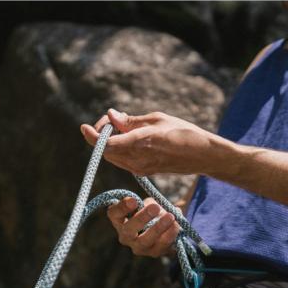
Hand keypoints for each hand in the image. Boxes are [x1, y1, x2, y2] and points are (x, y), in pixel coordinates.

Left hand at [80, 109, 215, 175]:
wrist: (203, 155)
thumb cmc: (184, 132)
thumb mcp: (157, 119)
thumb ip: (131, 120)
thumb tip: (111, 115)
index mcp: (141, 142)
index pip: (107, 144)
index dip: (93, 136)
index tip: (84, 127)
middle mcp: (138, 159)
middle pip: (106, 151)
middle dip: (102, 135)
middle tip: (110, 120)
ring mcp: (140, 168)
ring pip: (113, 156)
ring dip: (109, 142)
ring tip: (121, 126)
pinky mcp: (144, 172)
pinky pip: (123, 160)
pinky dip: (119, 149)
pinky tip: (128, 137)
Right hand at [106, 196, 180, 257]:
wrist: (166, 229)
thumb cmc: (153, 212)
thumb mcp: (149, 203)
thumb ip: (150, 204)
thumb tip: (157, 207)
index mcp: (120, 221)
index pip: (114, 214)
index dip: (122, 208)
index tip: (133, 200)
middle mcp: (125, 236)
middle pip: (128, 230)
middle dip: (141, 218)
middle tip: (155, 207)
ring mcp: (138, 247)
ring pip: (145, 241)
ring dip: (158, 228)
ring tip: (170, 216)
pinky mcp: (154, 253)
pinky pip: (161, 246)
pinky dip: (170, 234)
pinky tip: (176, 225)